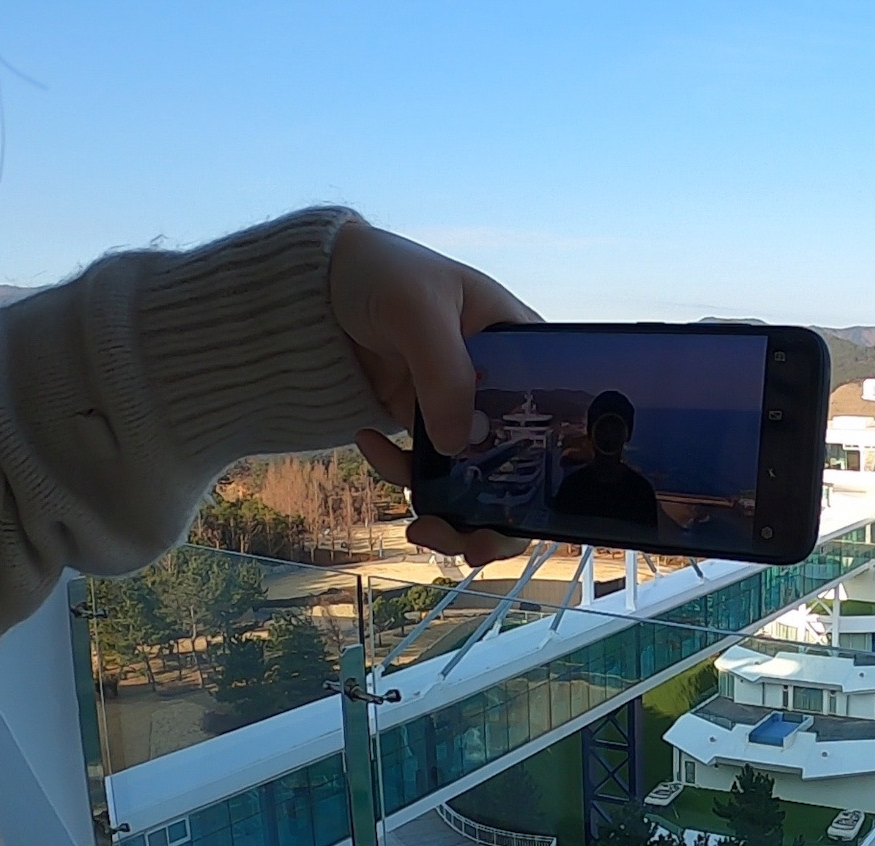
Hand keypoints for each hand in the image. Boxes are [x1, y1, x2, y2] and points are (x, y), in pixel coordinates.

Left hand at [328, 221, 537, 565]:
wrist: (316, 280)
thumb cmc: (384, 272)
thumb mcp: (419, 310)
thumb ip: (445, 374)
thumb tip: (458, 446)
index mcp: (524, 351)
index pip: (558, 416)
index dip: (552, 470)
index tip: (525, 510)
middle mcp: (501, 385)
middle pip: (520, 464)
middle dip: (497, 514)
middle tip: (470, 544)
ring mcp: (461, 406)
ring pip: (471, 476)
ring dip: (447, 508)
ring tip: (417, 525)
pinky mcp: (422, 420)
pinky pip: (423, 465)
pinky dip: (398, 472)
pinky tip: (367, 440)